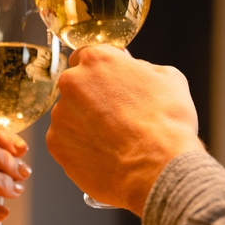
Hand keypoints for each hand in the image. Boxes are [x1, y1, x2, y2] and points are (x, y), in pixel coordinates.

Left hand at [45, 46, 204, 214]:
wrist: (157, 169)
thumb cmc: (167, 123)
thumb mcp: (168, 78)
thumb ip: (140, 66)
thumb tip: (130, 66)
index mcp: (97, 59)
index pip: (87, 56)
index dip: (100, 72)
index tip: (109, 84)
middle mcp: (72, 82)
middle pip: (75, 86)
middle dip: (90, 97)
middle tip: (115, 116)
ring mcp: (60, 114)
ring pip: (69, 115)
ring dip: (84, 123)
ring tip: (111, 140)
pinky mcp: (55, 144)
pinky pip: (65, 141)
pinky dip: (79, 147)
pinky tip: (102, 154)